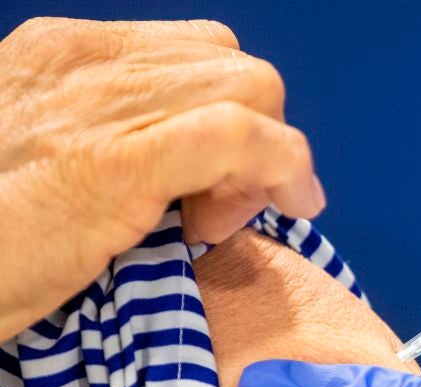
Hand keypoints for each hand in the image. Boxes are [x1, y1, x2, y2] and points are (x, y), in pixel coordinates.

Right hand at [0, 18, 322, 338]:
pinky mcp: (119, 158)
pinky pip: (240, 134)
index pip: (199, 55)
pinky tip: (290, 203)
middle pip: (235, 67)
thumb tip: (208, 171)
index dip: (234, 115)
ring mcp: (102, 103)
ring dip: (269, 157)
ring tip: (224, 219)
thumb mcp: (51, 160)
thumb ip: (121, 138)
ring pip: (253, 88)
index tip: (221, 183)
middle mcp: (88, 61)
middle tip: (228, 208)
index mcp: (68, 53)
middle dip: (259, 135)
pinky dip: (282, 165)